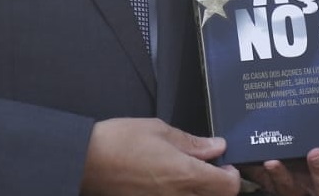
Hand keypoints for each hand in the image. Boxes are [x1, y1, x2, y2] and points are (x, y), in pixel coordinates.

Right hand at [82, 118, 241, 195]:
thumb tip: (216, 146)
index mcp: (184, 174)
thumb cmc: (119, 142)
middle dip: (218, 184)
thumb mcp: (160, 130)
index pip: (228, 186)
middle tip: (209, 166)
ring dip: (199, 189)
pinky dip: (180, 192)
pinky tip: (169, 178)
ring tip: (186, 170)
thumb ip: (192, 142)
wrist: (86, 161)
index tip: (224, 162)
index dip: (232, 174)